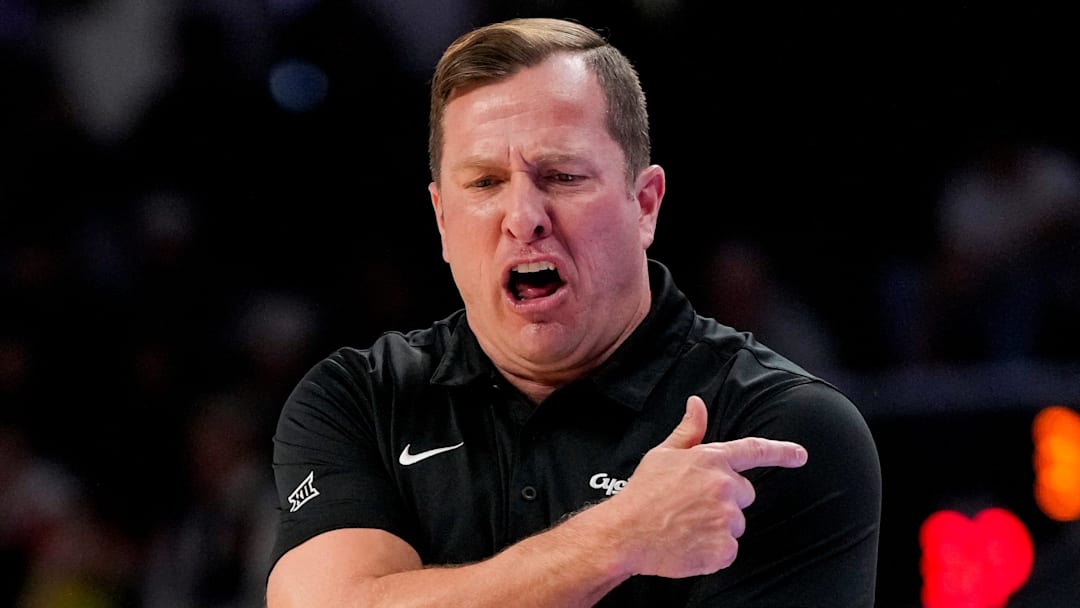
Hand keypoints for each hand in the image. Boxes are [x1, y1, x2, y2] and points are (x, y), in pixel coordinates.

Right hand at [607, 395, 806, 577]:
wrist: (624, 533)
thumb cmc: (641, 493)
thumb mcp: (663, 454)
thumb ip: (689, 431)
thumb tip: (697, 403)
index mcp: (711, 460)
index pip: (754, 450)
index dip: (782, 452)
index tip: (801, 455)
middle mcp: (724, 486)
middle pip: (744, 494)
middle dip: (725, 500)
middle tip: (692, 507)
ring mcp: (726, 518)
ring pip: (736, 524)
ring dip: (718, 527)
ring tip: (685, 526)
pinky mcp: (724, 548)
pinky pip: (728, 550)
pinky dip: (712, 552)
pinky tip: (689, 545)